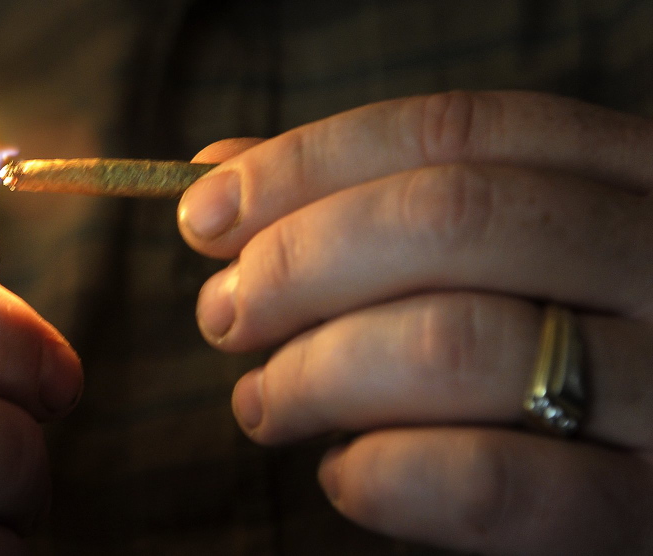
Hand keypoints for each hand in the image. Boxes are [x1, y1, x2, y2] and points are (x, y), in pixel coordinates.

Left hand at [177, 91, 652, 553]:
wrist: (645, 497)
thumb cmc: (551, 356)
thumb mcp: (490, 263)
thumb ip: (369, 205)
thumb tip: (220, 169)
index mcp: (635, 180)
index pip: (458, 131)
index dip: (307, 164)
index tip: (204, 213)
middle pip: (449, 217)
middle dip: (298, 263)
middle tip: (224, 316)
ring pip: (455, 343)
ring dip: (315, 374)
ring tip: (265, 403)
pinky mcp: (647, 512)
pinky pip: (487, 482)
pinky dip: (380, 474)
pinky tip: (346, 475)